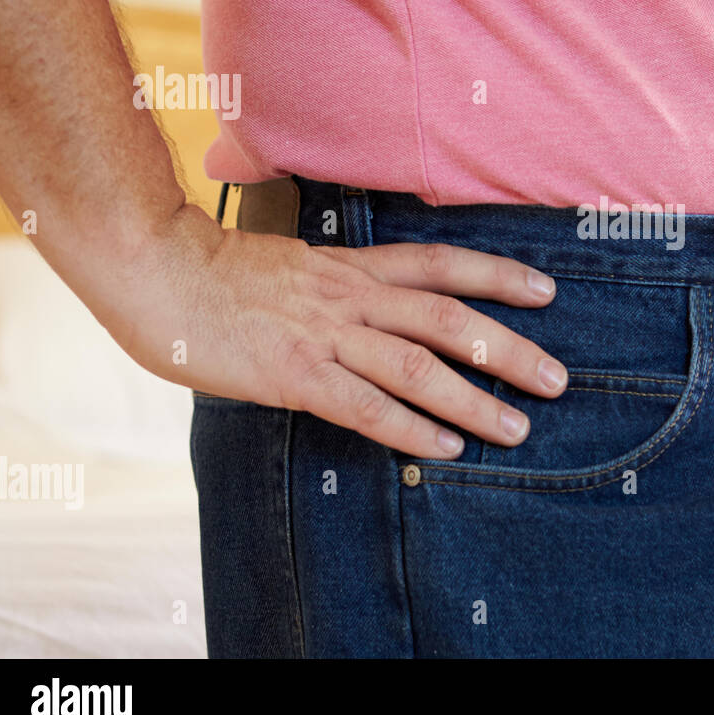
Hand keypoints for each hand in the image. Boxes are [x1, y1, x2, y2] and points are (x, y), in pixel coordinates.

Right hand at [104, 206, 566, 457]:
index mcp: (353, 267)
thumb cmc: (219, 270)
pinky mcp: (294, 375)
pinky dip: (410, 430)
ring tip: (516, 428)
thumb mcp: (297, 264)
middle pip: (449, 319)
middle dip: (509, 349)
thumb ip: (341, 286)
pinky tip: (445, 450)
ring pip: (419, 366)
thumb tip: (375, 311)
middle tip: (557, 379)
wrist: (156, 268)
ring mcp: (325, 335)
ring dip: (473, 400)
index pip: (442, 264)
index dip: (498, 275)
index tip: (546, 292)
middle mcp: (352, 297)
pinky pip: (365, 407)